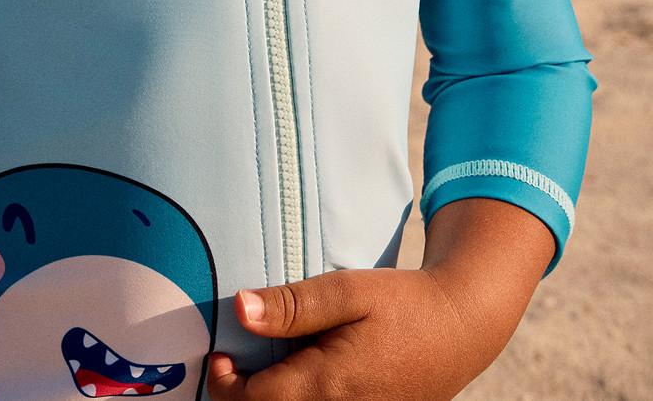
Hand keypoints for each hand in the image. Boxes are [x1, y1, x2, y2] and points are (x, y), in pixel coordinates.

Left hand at [206, 267, 489, 400]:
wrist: (461, 328)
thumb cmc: (404, 303)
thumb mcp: (348, 290)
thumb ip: (293, 304)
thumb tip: (240, 310)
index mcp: (327, 386)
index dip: (225, 382)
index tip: (220, 355)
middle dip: (245, 396)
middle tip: (238, 360)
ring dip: (273, 398)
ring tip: (268, 365)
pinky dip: (300, 399)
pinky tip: (302, 372)